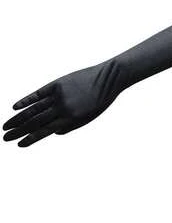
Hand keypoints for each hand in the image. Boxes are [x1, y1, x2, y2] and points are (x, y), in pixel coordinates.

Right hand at [3, 59, 124, 146]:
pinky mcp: (58, 83)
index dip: (31, 139)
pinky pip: (38, 93)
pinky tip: (14, 106)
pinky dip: (26, 100)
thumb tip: (52, 132)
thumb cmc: (101, 100)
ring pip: (34, 109)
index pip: (45, 131)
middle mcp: (62, 108)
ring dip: (18, 118)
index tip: (19, 145)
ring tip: (5, 126)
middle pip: (35, 121)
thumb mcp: (89, 117)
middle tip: (5, 138)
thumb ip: (70, 125)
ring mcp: (59, 95)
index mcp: (71, 119)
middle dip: (19, 131)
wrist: (110, 78)